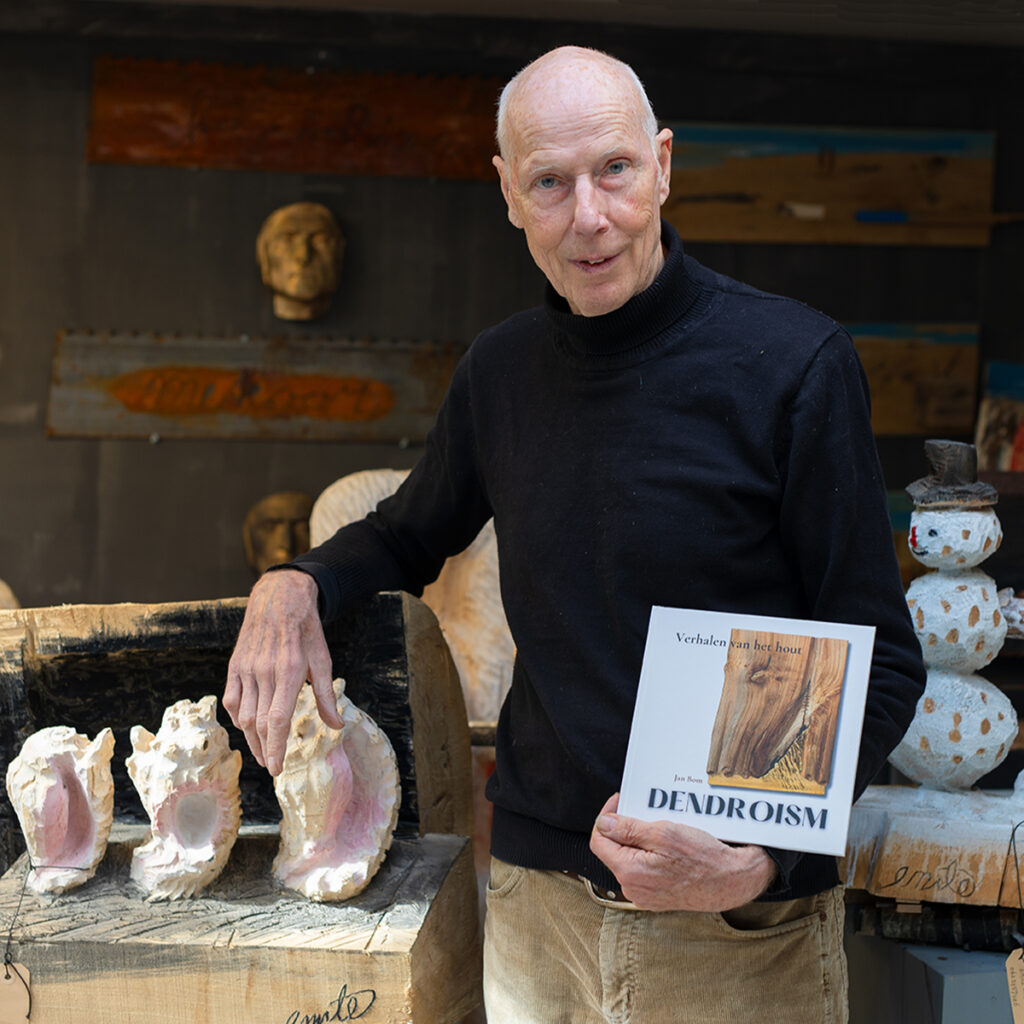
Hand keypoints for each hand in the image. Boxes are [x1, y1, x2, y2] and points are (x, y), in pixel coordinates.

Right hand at [223, 569, 339, 775]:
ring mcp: (246, 668)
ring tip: (262, 752)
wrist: (279, 599)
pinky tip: (248, 726)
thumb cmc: (305, 631)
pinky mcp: (235, 665)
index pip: (277, 719)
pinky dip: (238, 718)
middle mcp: (264, 671)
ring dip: (251, 738)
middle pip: (259, 722)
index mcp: (289, 671)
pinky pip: (231, 699)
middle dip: (265, 749)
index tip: (276, 769)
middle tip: (271, 766)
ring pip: (243, 715)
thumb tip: (336, 726)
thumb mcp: (323, 660)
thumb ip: (326, 696)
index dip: (275, 747)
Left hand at [589, 793, 776, 911]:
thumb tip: (603, 823)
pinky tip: (666, 844)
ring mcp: (645, 895)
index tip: (620, 802)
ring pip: (629, 859)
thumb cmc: (703, 858)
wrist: (733, 881)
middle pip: (614, 850)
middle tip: (642, 811)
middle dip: (624, 827)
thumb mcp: (664, 833)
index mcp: (630, 872)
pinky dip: (649, 854)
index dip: (606, 817)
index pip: (599, 842)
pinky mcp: (658, 896)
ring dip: (638, 840)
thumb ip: (628, 829)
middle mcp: (634, 888)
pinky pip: (644, 870)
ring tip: (658, 826)